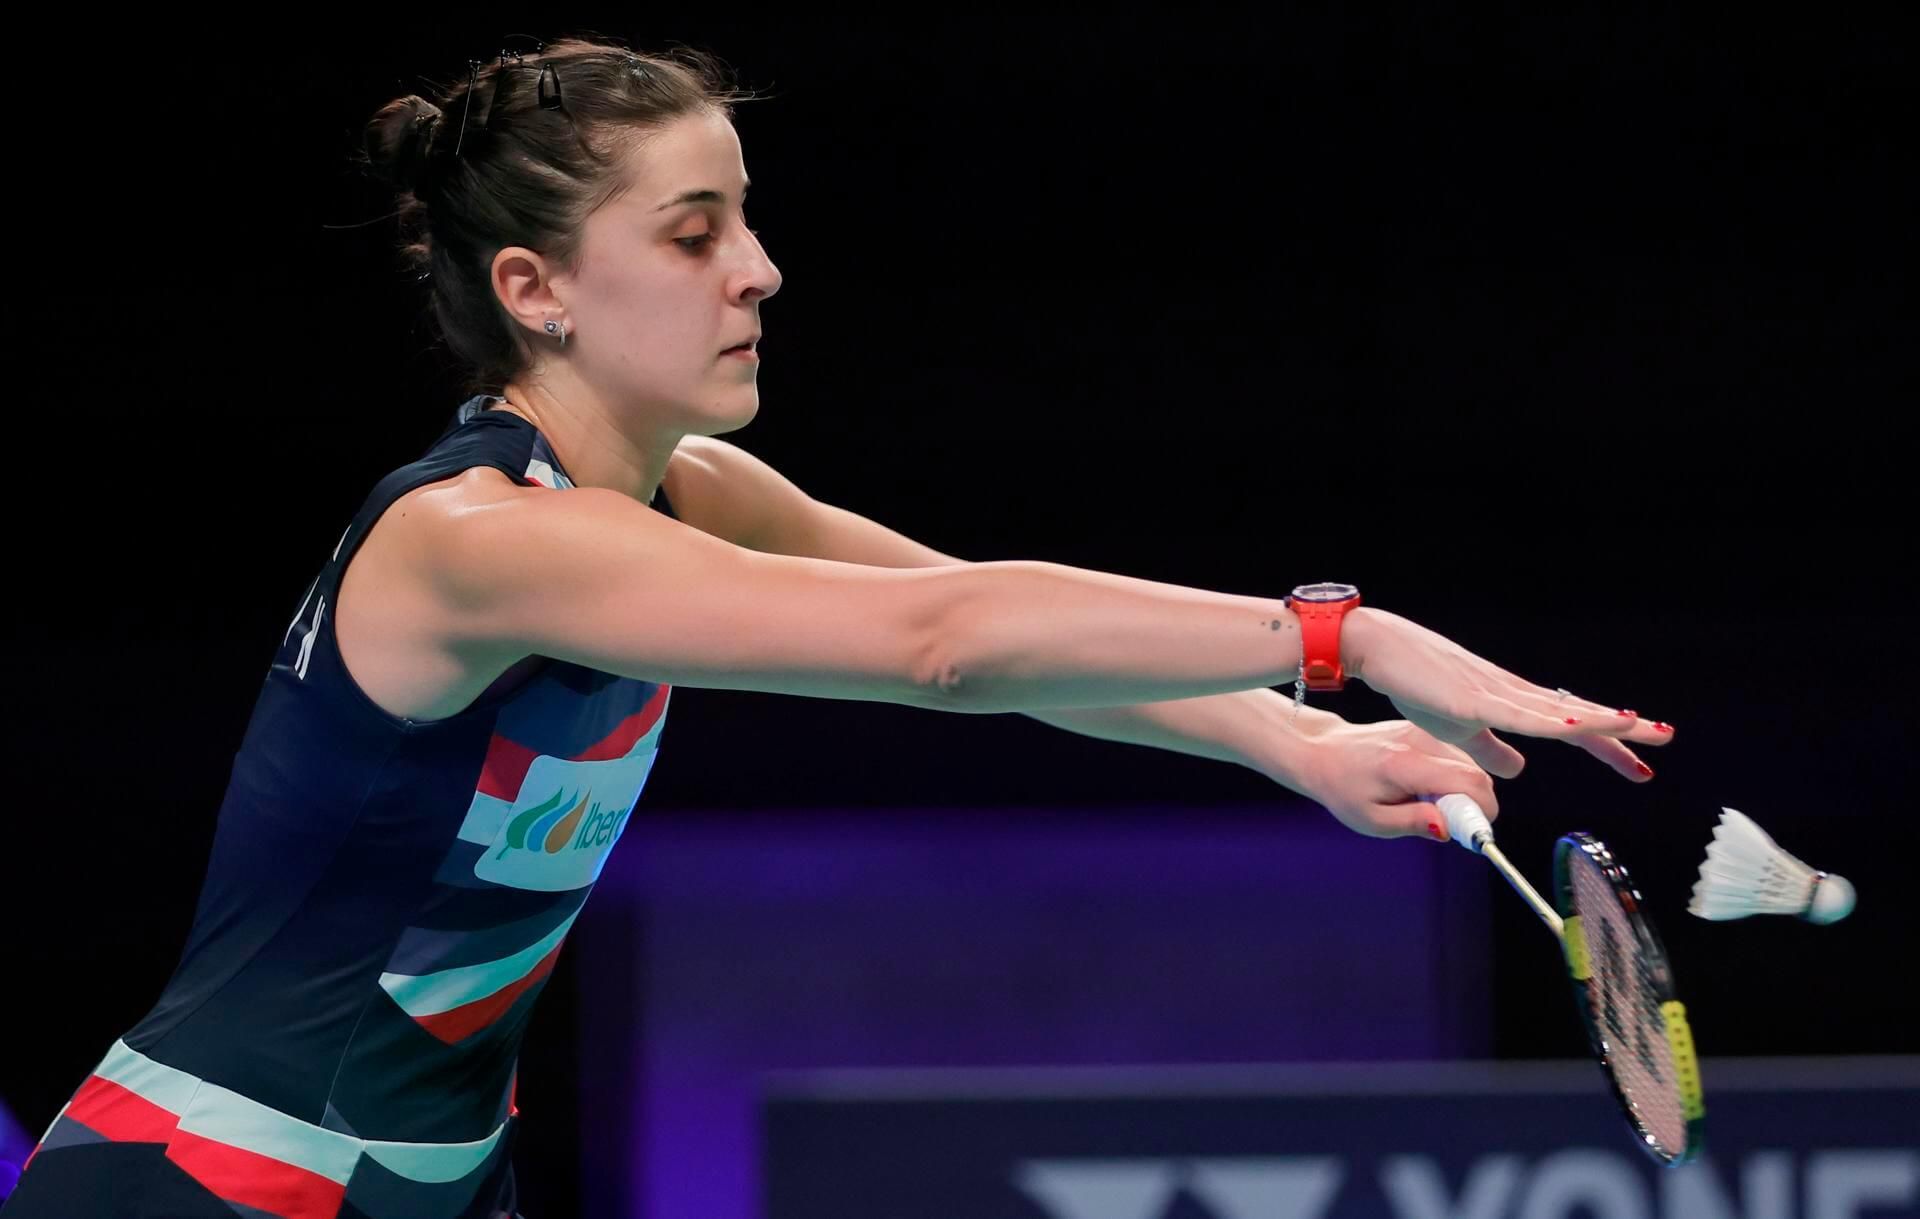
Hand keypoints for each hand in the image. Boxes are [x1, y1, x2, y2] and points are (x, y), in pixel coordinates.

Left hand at [1276, 711, 1499, 839]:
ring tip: (1428, 804)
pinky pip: (1456, 758)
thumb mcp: (1373, 820)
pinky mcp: (1425, 730)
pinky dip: (1452, 779)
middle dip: (1473, 805)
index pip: (1468, 781)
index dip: (1481, 811)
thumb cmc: (1343, 789)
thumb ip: (1413, 823)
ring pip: (1470, 765)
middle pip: (1475, 774)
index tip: (1470, 833)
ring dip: (1462, 792)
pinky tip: (1425, 789)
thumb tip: (1449, 829)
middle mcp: (1420, 741)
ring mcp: (1424, 731)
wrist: (1323, 752)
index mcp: (1406, 763)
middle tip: (1446, 823)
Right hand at [1341, 607, 1673, 782]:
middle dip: (1622, 729)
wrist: (1380, 649)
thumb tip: (1518, 772)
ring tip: (1635, 725)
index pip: (1570, 727)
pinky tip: (1575, 725)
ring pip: (1556, 711)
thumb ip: (1489, 750)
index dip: (1606, 746)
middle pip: (1576, 715)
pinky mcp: (1473, 697)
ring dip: (1597, 719)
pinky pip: (1518, 713)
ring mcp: (1496, 693)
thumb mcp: (1458, 730)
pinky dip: (1550, 719)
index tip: (1638, 765)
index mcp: (1513, 705)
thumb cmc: (1416, 684)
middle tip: (1664, 737)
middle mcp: (1514, 695)